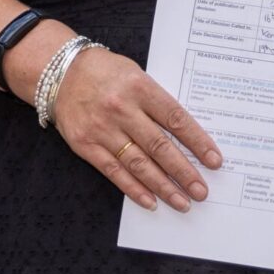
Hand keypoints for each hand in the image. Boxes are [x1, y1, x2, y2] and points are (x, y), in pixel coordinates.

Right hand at [51, 48, 221, 212]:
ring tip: (182, 202)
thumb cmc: (104, 71)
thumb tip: (184, 132)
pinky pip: (114, 172)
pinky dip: (134, 189)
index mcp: (139, 87)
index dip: (197, 142)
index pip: (175, 119)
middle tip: (201, 190)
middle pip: (160, 146)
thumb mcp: (135, 74)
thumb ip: (156, 100)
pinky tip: (151, 201)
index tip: (214, 160)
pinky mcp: (86, 146)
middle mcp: (122, 110)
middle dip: (183, 172)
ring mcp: (103, 130)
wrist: (59, 72)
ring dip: (163, 186)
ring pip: (139, 164)